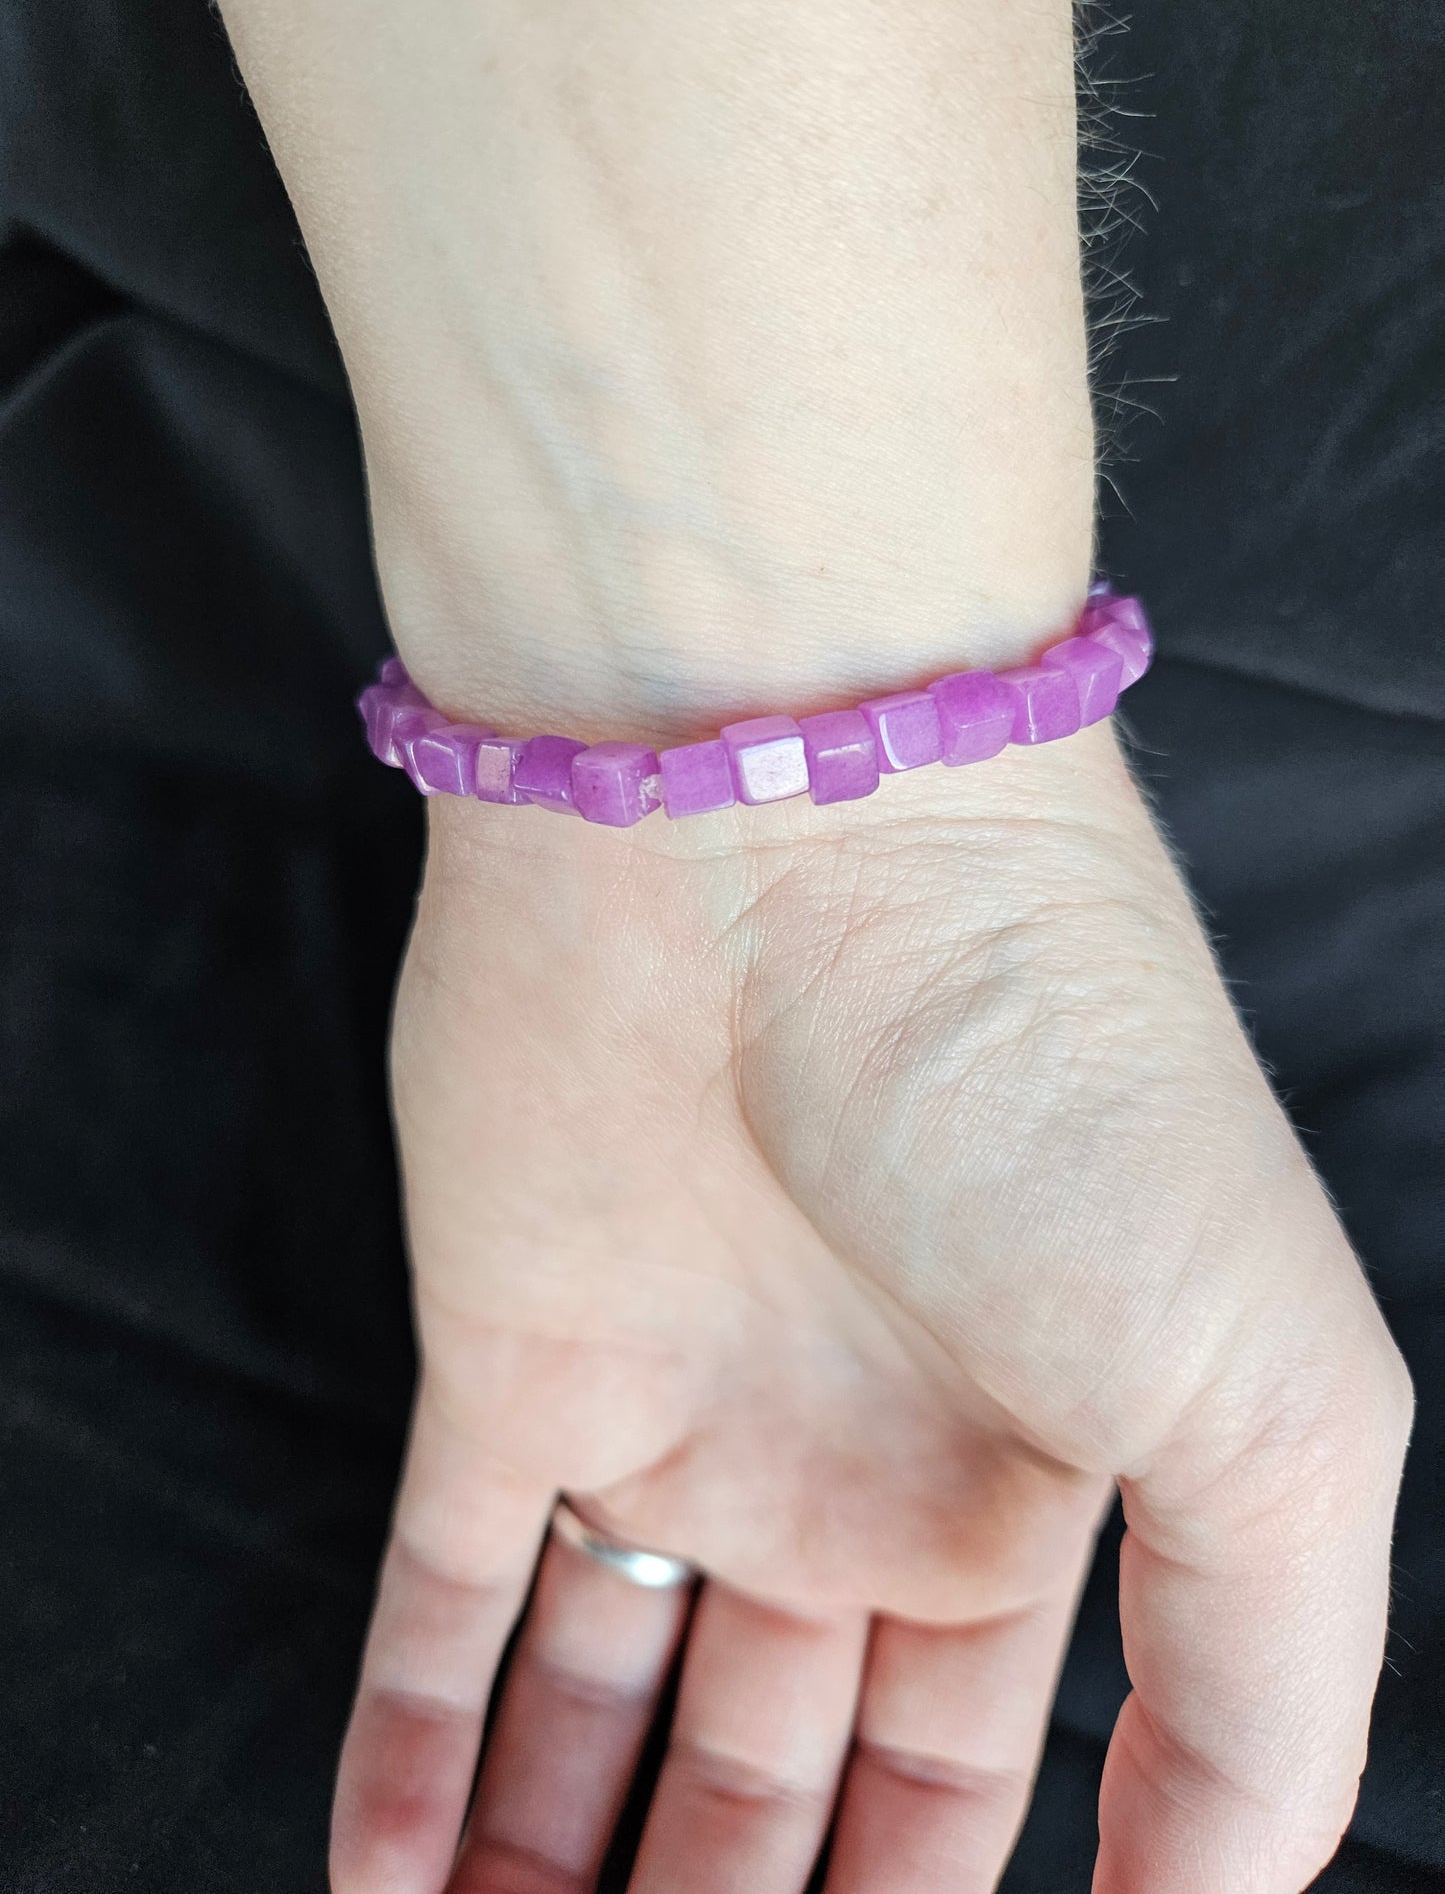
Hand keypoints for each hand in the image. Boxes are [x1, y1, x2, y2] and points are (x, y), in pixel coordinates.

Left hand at [331, 723, 1410, 1893]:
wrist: (781, 824)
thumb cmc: (1049, 1077)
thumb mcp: (1272, 1400)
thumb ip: (1271, 1690)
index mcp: (1056, 1479)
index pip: (994, 1773)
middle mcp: (865, 1453)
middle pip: (796, 1769)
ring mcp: (683, 1405)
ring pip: (616, 1709)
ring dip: (570, 1878)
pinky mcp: (512, 1349)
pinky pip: (443, 1598)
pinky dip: (411, 1755)